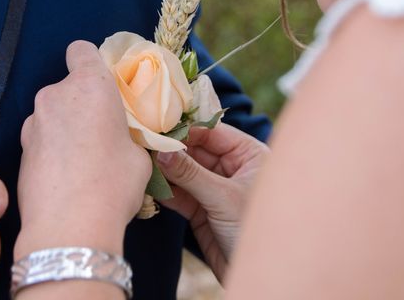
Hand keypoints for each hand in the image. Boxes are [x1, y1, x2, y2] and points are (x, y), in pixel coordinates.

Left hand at [16, 41, 151, 258]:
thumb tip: (121, 140)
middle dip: (82, 104)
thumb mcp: (139, 154)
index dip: (92, 63)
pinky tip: (66, 178)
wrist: (68, 227)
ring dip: (66, 129)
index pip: (81, 50)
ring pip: (53, 115)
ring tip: (83, 162)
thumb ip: (127, 133)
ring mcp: (32, 124)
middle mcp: (55, 96)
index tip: (104, 87)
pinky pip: (42, 140)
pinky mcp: (19, 151)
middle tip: (101, 134)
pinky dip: (52, 151)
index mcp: (90, 86)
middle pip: (68, 88)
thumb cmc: (114, 182)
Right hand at [157, 123, 267, 281]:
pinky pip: (179, 194)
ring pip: (184, 173)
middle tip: (145, 145)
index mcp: (249, 155)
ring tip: (142, 164)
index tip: (159, 129)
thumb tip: (161, 151)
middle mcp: (233, 168)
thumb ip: (190, 173)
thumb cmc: (257, 230)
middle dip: (171, 150)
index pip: (212, 133)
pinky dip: (165, 191)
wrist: (260, 275)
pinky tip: (149, 185)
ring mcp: (216, 189)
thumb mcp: (223, 197)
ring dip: (165, 171)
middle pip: (195, 151)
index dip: (186, 131)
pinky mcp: (202, 211)